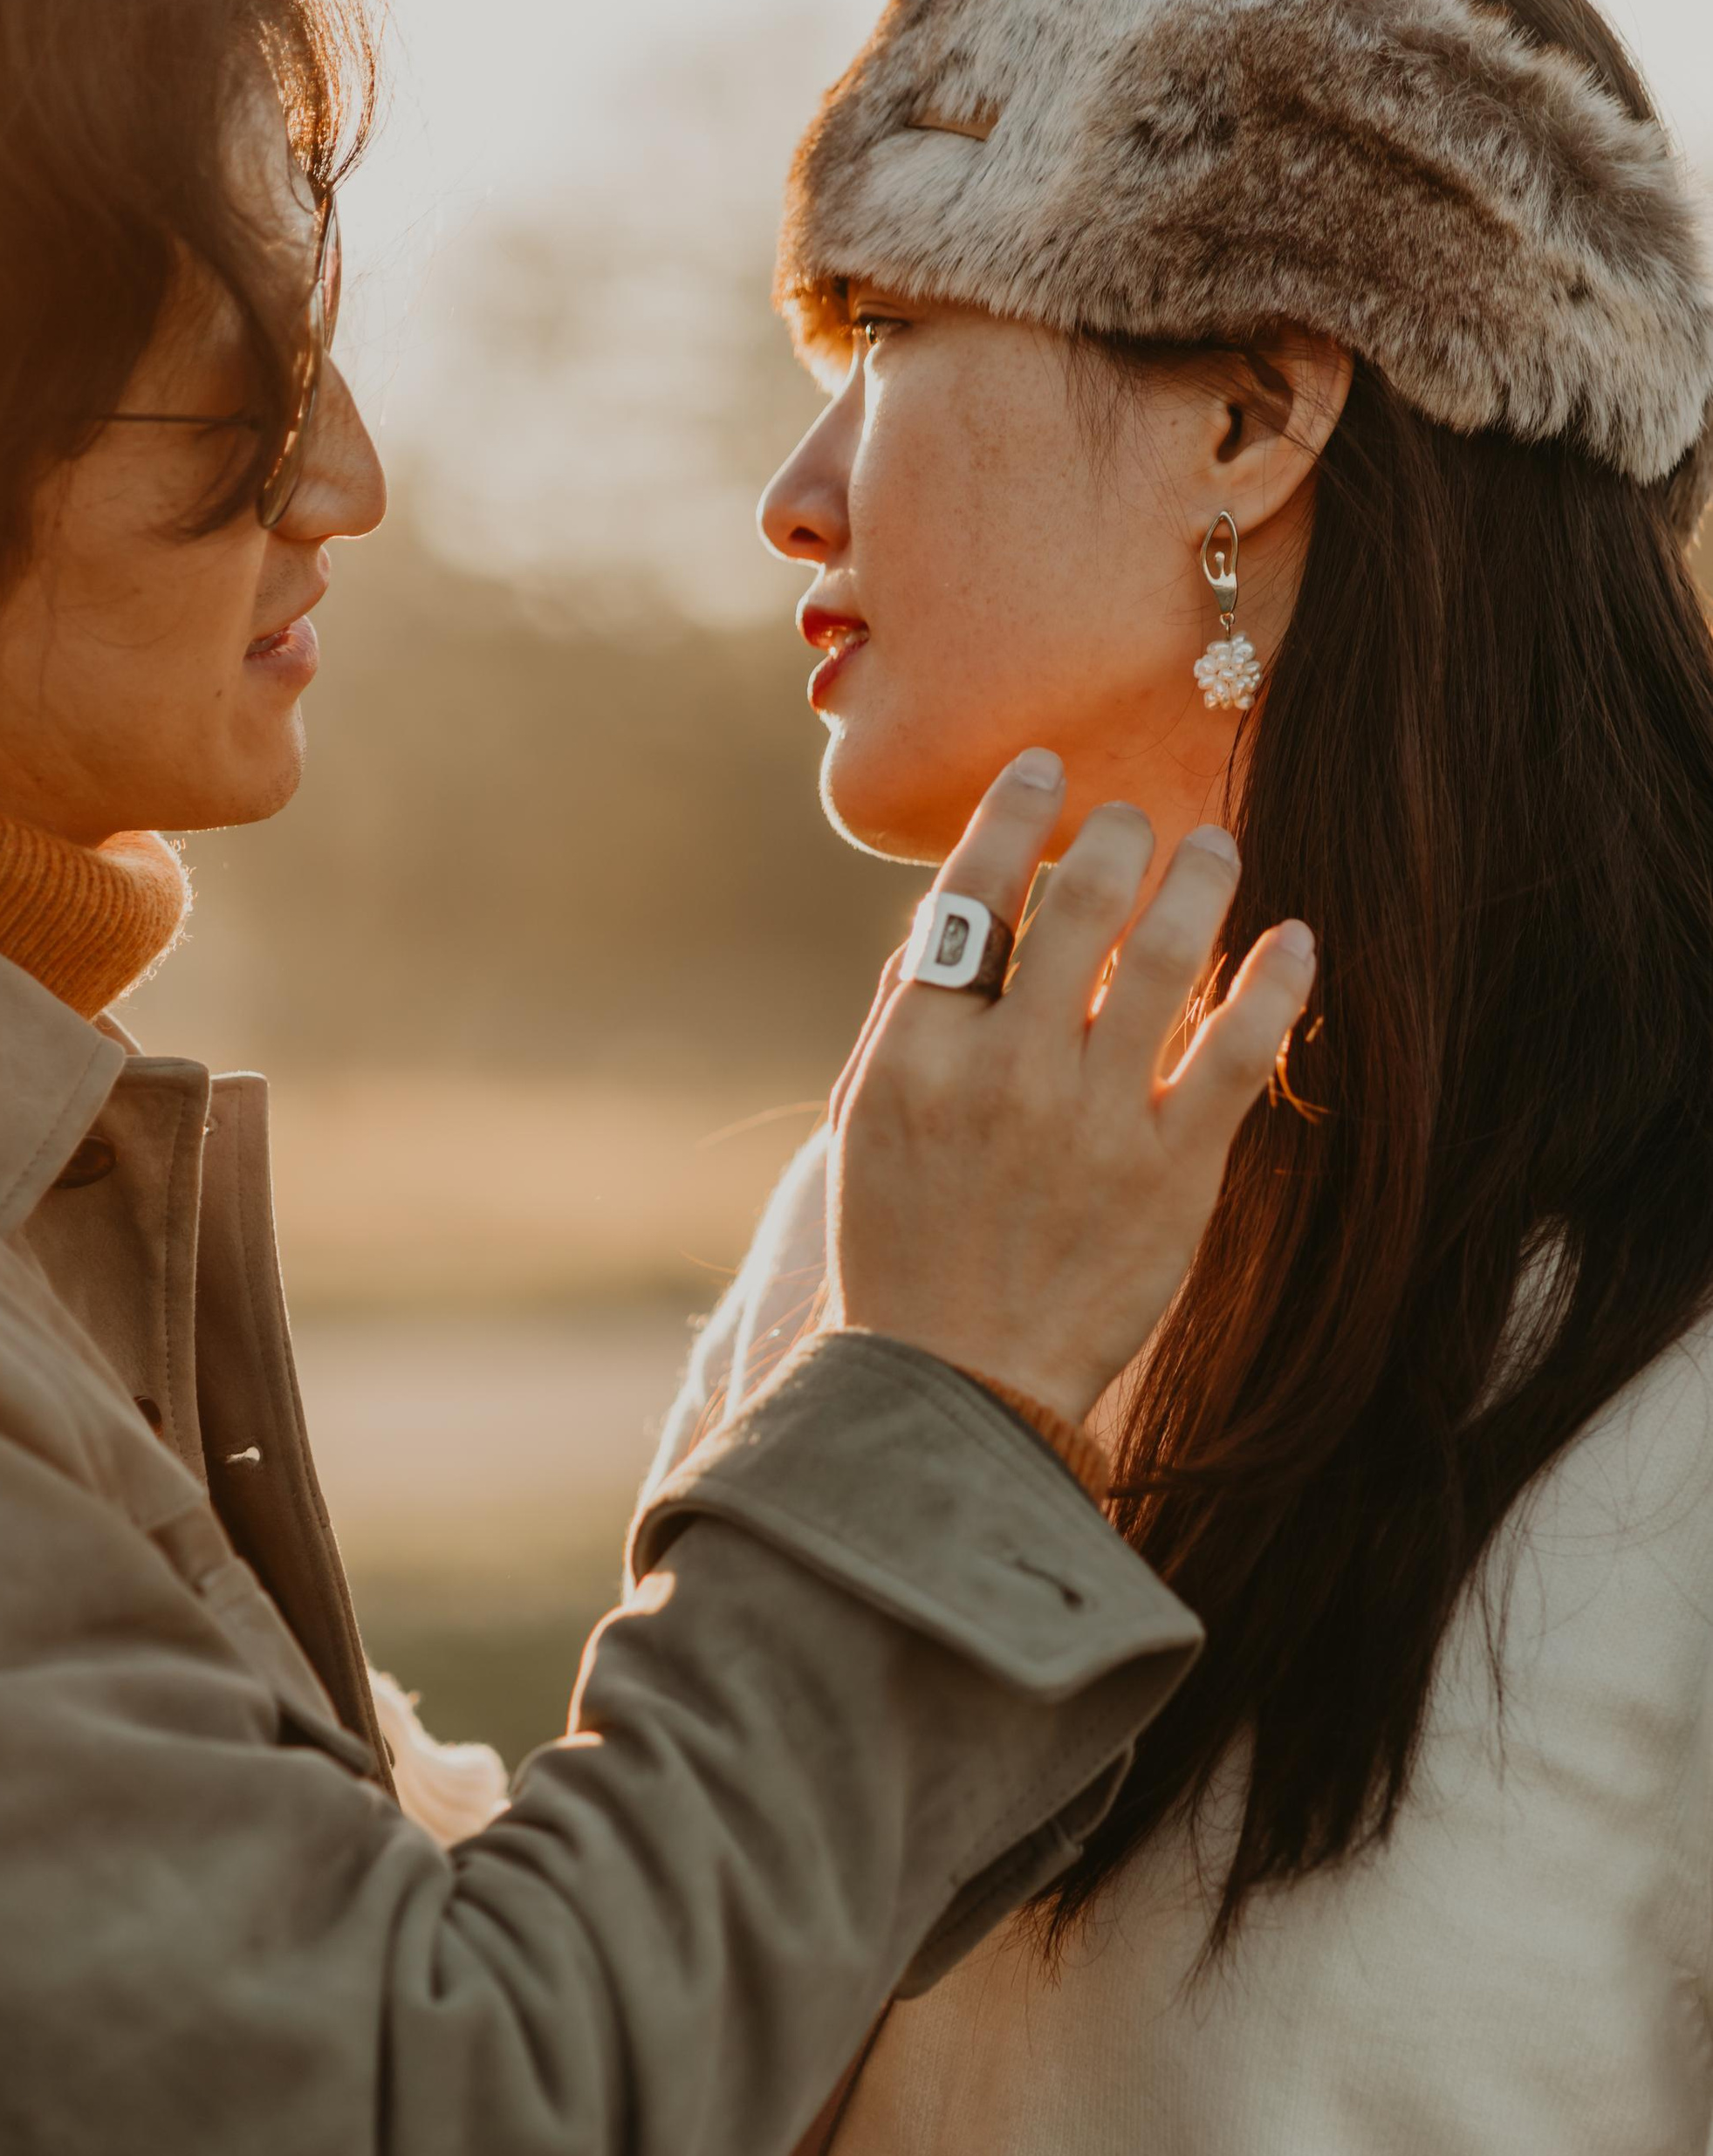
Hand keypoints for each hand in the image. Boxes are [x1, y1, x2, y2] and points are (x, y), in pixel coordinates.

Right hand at [829, 750, 1314, 1422]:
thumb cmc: (902, 1250)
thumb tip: (950, 909)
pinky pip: (1242, 1047)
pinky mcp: (1174, 1173)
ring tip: (1219, 848)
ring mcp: (1094, 1120)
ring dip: (1202, 878)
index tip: (1049, 770)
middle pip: (1080, 901)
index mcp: (918, 1053)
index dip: (1015, 814)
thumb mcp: (862, 1124)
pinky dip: (1276, 978)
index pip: (970, 895)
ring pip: (1169, 952)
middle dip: (1120, 835)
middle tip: (1142, 821)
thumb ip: (905, 1016)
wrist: (955, 1385)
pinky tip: (1292, 938)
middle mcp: (1006, 1071)